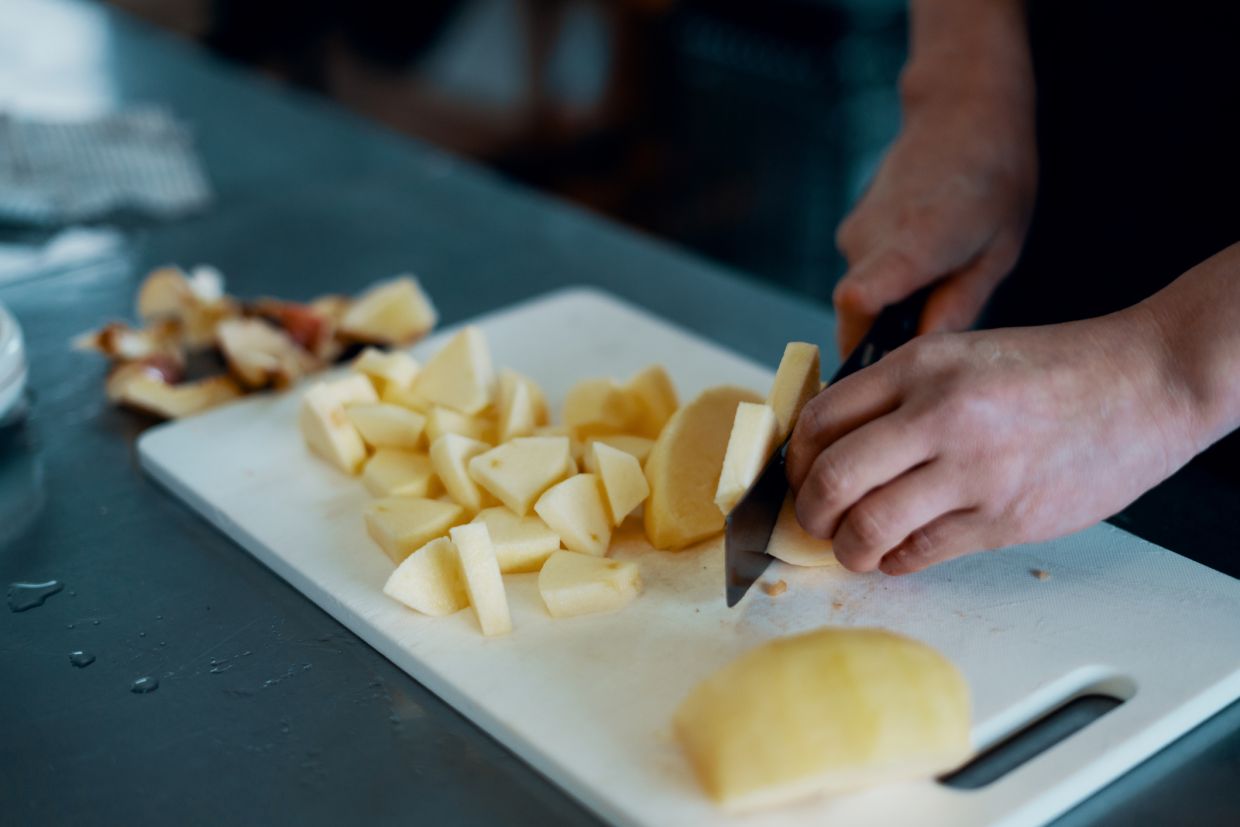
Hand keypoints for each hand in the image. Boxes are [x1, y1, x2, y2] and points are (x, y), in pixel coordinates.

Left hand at [785, 309, 1198, 574]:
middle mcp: (937, 414)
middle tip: (813, 522)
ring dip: (848, 548)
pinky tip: (900, 553)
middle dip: (808, 511)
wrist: (1143, 382)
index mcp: (920, 367)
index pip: (821, 419)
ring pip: (870, 525)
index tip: (800, 476)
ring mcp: (972, 469)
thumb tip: (835, 447)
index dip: (796, 459)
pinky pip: (921, 552)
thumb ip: (899, 396)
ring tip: (855, 548)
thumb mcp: (961, 357)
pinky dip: (896, 561)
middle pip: (831, 477)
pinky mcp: (1004, 517)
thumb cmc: (1051, 371)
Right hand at [834, 69, 1036, 356]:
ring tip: (941, 283)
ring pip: (861, 300)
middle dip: (887, 339)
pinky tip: (927, 261)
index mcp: (917, 241)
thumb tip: (927, 348)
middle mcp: (873, 238)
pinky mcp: (850, 231)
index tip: (871, 368)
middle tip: (936, 332)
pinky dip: (888, 285)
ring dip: (892, 309)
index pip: (862, 295)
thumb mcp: (999, 250)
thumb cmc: (993, 179)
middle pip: (858, 318)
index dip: (859, 338)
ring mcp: (855, 233)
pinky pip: (864, 277)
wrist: (961, 113)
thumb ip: (960, 304)